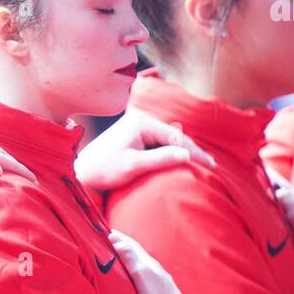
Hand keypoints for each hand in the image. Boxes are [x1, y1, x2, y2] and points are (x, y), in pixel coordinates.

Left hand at [75, 109, 214, 190]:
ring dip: (183, 151)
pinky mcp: (134, 137)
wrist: (81, 173)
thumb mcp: (133, 165)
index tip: (210, 166)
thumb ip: (160, 159)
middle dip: (192, 150)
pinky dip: (171, 152)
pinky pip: (159, 144)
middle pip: (174, 136)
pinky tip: (182, 161)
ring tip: (202, 164)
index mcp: (140, 123)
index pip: (176, 137)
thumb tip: (187, 154)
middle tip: (212, 166)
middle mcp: (140, 120)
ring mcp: (137, 128)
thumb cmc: (103, 170)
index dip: (195, 152)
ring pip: (167, 140)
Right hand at [107, 229, 192, 293]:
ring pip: (137, 266)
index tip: (104, 231)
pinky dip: (129, 273)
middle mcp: (153, 270)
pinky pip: (138, 278)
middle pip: (135, 254)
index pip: (132, 245)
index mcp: (150, 263)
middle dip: (121, 246)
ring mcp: (155, 283)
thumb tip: (114, 237)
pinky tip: (126, 280)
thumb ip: (129, 256)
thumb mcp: (142, 273)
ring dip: (125, 260)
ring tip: (112, 259)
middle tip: (105, 242)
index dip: (118, 237)